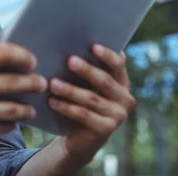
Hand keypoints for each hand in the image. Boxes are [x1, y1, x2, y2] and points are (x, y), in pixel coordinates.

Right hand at [0, 25, 47, 140]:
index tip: (31, 61)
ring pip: (13, 109)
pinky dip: (11, 123)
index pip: (4, 53)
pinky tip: (13, 120)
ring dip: (27, 108)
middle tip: (41, 83)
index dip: (23, 56)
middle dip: (33, 83)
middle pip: (14, 82)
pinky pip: (2, 126)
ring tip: (31, 107)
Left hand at [48, 45, 134, 164]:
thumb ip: (88, 67)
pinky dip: (66, 107)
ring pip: (91, 99)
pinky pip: (84, 115)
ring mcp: (118, 116)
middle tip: (69, 60)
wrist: (81, 137)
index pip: (118, 65)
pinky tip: (52, 101)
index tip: (93, 46)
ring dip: (70, 90)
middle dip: (86, 70)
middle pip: (105, 81)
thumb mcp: (87, 85)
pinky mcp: (106, 130)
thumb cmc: (82, 102)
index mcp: (122, 82)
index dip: (107, 55)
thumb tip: (74, 41)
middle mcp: (125, 98)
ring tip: (53, 83)